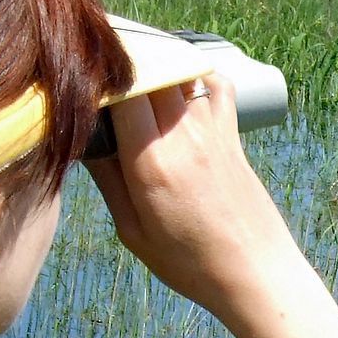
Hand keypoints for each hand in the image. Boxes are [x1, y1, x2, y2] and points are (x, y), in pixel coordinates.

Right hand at [83, 76, 307, 317]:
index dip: (98, 77)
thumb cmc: (191, 263)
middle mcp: (184, 136)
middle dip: (123, 64)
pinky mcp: (233, 135)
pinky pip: (218, 85)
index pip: (121, 89)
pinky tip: (181, 85)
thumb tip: (87, 140)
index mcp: (151, 161)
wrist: (256, 273)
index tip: (81, 81)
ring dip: (156, 67)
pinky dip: (197, 74)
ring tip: (136, 77)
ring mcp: (213, 131)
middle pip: (151, 70)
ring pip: (181, 72)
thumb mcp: (133, 233)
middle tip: (101, 74)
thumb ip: (108, 180)